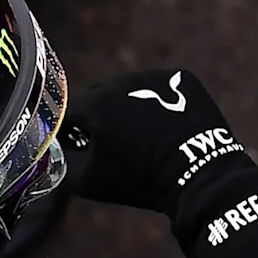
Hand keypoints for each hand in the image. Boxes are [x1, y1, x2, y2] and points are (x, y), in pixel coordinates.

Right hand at [67, 67, 257, 257]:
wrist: (199, 175)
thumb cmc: (140, 182)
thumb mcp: (90, 182)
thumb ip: (64, 161)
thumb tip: (59, 149)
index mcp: (96, 103)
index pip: (67, 111)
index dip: (68, 130)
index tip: (77, 146)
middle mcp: (122, 80)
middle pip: (99, 96)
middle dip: (100, 117)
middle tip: (112, 143)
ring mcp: (155, 75)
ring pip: (131, 89)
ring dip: (129, 107)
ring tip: (143, 135)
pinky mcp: (182, 78)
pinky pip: (161, 87)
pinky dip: (159, 103)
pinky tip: (166, 126)